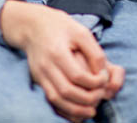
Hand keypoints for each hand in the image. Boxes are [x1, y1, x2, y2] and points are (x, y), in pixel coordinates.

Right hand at [0, 0, 123, 120]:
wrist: (33, 26)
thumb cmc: (61, 27)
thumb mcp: (81, 32)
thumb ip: (94, 52)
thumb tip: (102, 74)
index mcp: (57, 52)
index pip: (77, 76)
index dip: (95, 82)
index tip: (104, 79)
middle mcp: (45, 66)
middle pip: (66, 91)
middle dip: (87, 99)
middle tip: (100, 97)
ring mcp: (39, 75)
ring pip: (56, 100)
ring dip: (75, 109)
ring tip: (91, 111)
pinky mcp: (37, 80)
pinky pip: (49, 100)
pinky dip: (63, 109)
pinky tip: (76, 111)